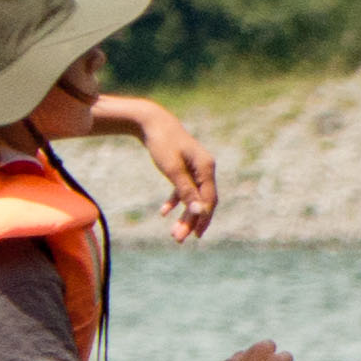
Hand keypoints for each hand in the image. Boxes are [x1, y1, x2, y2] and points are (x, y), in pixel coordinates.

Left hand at [93, 96, 217, 240]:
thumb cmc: (162, 143)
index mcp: (206, 168)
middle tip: (180, 239)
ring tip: (174, 233)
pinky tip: (164, 212)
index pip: (209, 199)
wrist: (152, 121)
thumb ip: (186, 192)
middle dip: (191, 221)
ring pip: (193, 197)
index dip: (203, 218)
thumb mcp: (172, 169)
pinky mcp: (185, 167)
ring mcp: (196, 168)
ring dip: (184, 215)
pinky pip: (184, 189)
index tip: (194, 235)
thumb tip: (199, 212)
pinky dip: (175, 201)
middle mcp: (205, 168)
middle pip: (202, 201)